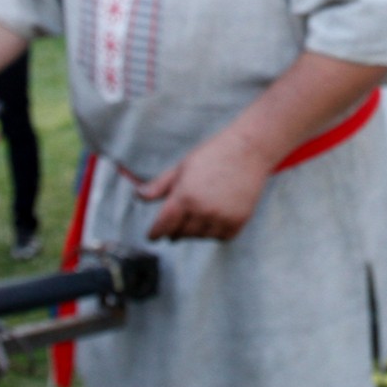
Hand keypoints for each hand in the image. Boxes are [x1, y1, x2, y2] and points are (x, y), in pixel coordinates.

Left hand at [138, 129, 273, 241]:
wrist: (249, 150)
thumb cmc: (212, 154)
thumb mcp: (182, 167)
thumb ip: (159, 185)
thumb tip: (138, 196)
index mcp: (184, 195)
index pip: (163, 225)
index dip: (155, 233)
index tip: (153, 236)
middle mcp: (202, 210)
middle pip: (180, 233)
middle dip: (174, 229)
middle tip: (176, 222)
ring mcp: (222, 217)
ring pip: (200, 236)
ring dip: (194, 231)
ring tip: (197, 215)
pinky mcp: (238, 221)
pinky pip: (220, 237)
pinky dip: (215, 232)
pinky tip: (214, 218)